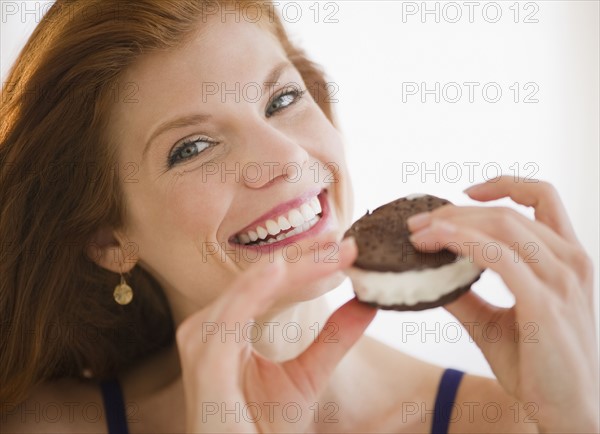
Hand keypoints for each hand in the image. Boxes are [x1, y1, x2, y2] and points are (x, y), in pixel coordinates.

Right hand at [175, 236, 376, 432]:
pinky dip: (253, 290)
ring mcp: (203, 343)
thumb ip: (334, 338)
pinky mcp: (205, 362)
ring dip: (290, 267)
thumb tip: (366, 303)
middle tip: (345, 241)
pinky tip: (280, 270)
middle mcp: (210, 328)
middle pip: (261, 280)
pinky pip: (231, 316)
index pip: (270, 284)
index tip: (347, 249)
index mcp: (228, 328)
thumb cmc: (262, 429)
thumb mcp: (307, 375)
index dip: (308, 264)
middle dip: (304, 258)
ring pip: (251, 290)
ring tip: (326, 250)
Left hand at [407, 176, 598, 431]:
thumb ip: (465, 293)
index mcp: (566, 259)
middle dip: (456, 212)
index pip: (543, 198)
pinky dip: (464, 242)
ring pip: (503, 226)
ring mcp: (562, 281)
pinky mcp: (545, 304)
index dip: (504, 185)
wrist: (568, 412)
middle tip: (417, 223)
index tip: (465, 193)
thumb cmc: (537, 366)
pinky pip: (499, 257)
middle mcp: (571, 262)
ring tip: (418, 234)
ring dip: (453, 224)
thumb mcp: (495, 322)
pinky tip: (438, 243)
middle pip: (508, 213)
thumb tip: (428, 273)